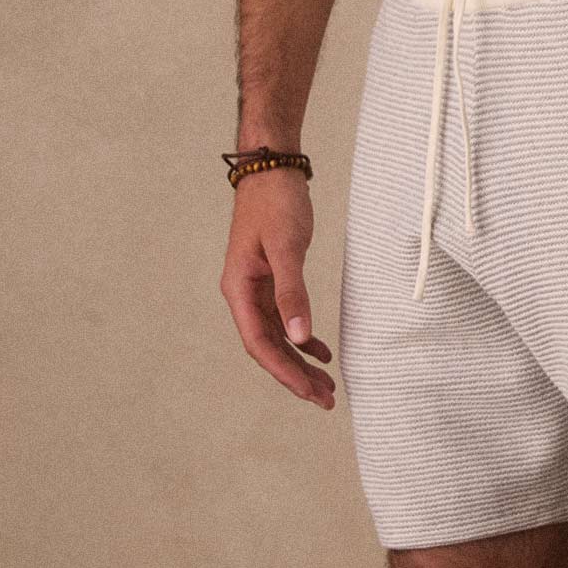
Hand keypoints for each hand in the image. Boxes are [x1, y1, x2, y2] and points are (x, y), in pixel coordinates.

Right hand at [219, 170, 335, 409]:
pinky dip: (303, 338)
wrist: (271, 168)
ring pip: (278, 337)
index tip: (309, 393)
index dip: (284, 371)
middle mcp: (243, 294)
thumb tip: (300, 337)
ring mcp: (256, 289)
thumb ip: (293, 293)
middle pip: (269, 347)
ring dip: (300, 362)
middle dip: (296, 376)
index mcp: (239, 289)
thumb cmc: (276, 202)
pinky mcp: (271, 280)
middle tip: (326, 400)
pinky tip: (322, 352)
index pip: (259, 343)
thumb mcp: (287, 247)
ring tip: (327, 386)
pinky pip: (285, 320)